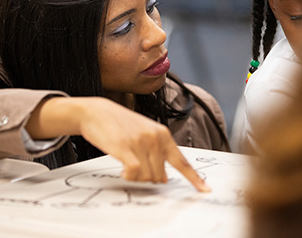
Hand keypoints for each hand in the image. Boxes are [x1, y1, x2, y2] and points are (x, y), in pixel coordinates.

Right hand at [27, 96, 209, 191]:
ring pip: (148, 176)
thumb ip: (157, 153)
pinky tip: (123, 170)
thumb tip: (164, 178)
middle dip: (148, 177)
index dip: (194, 178)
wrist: (97, 112)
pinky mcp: (126, 148)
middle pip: (160, 176)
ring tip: (126, 163)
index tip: (205, 189)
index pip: (182, 161)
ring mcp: (142, 142)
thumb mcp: (144, 134)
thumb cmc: (119, 124)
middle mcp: (155, 138)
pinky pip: (134, 173)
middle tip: (135, 166)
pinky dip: (129, 176)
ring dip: (136, 177)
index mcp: (163, 134)